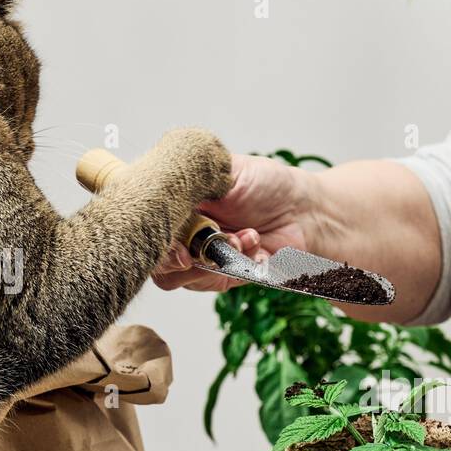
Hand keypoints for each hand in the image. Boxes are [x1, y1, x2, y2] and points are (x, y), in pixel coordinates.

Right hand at [153, 152, 315, 291]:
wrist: (304, 210)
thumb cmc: (266, 184)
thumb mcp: (224, 168)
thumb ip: (191, 177)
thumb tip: (163, 186)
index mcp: (176, 204)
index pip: (146, 229)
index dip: (156, 241)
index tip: (180, 246)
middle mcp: (182, 233)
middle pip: (156, 263)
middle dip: (182, 259)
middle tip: (210, 246)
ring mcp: (201, 257)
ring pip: (182, 278)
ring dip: (214, 260)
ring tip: (244, 237)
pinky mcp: (223, 276)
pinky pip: (216, 282)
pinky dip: (238, 266)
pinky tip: (256, 245)